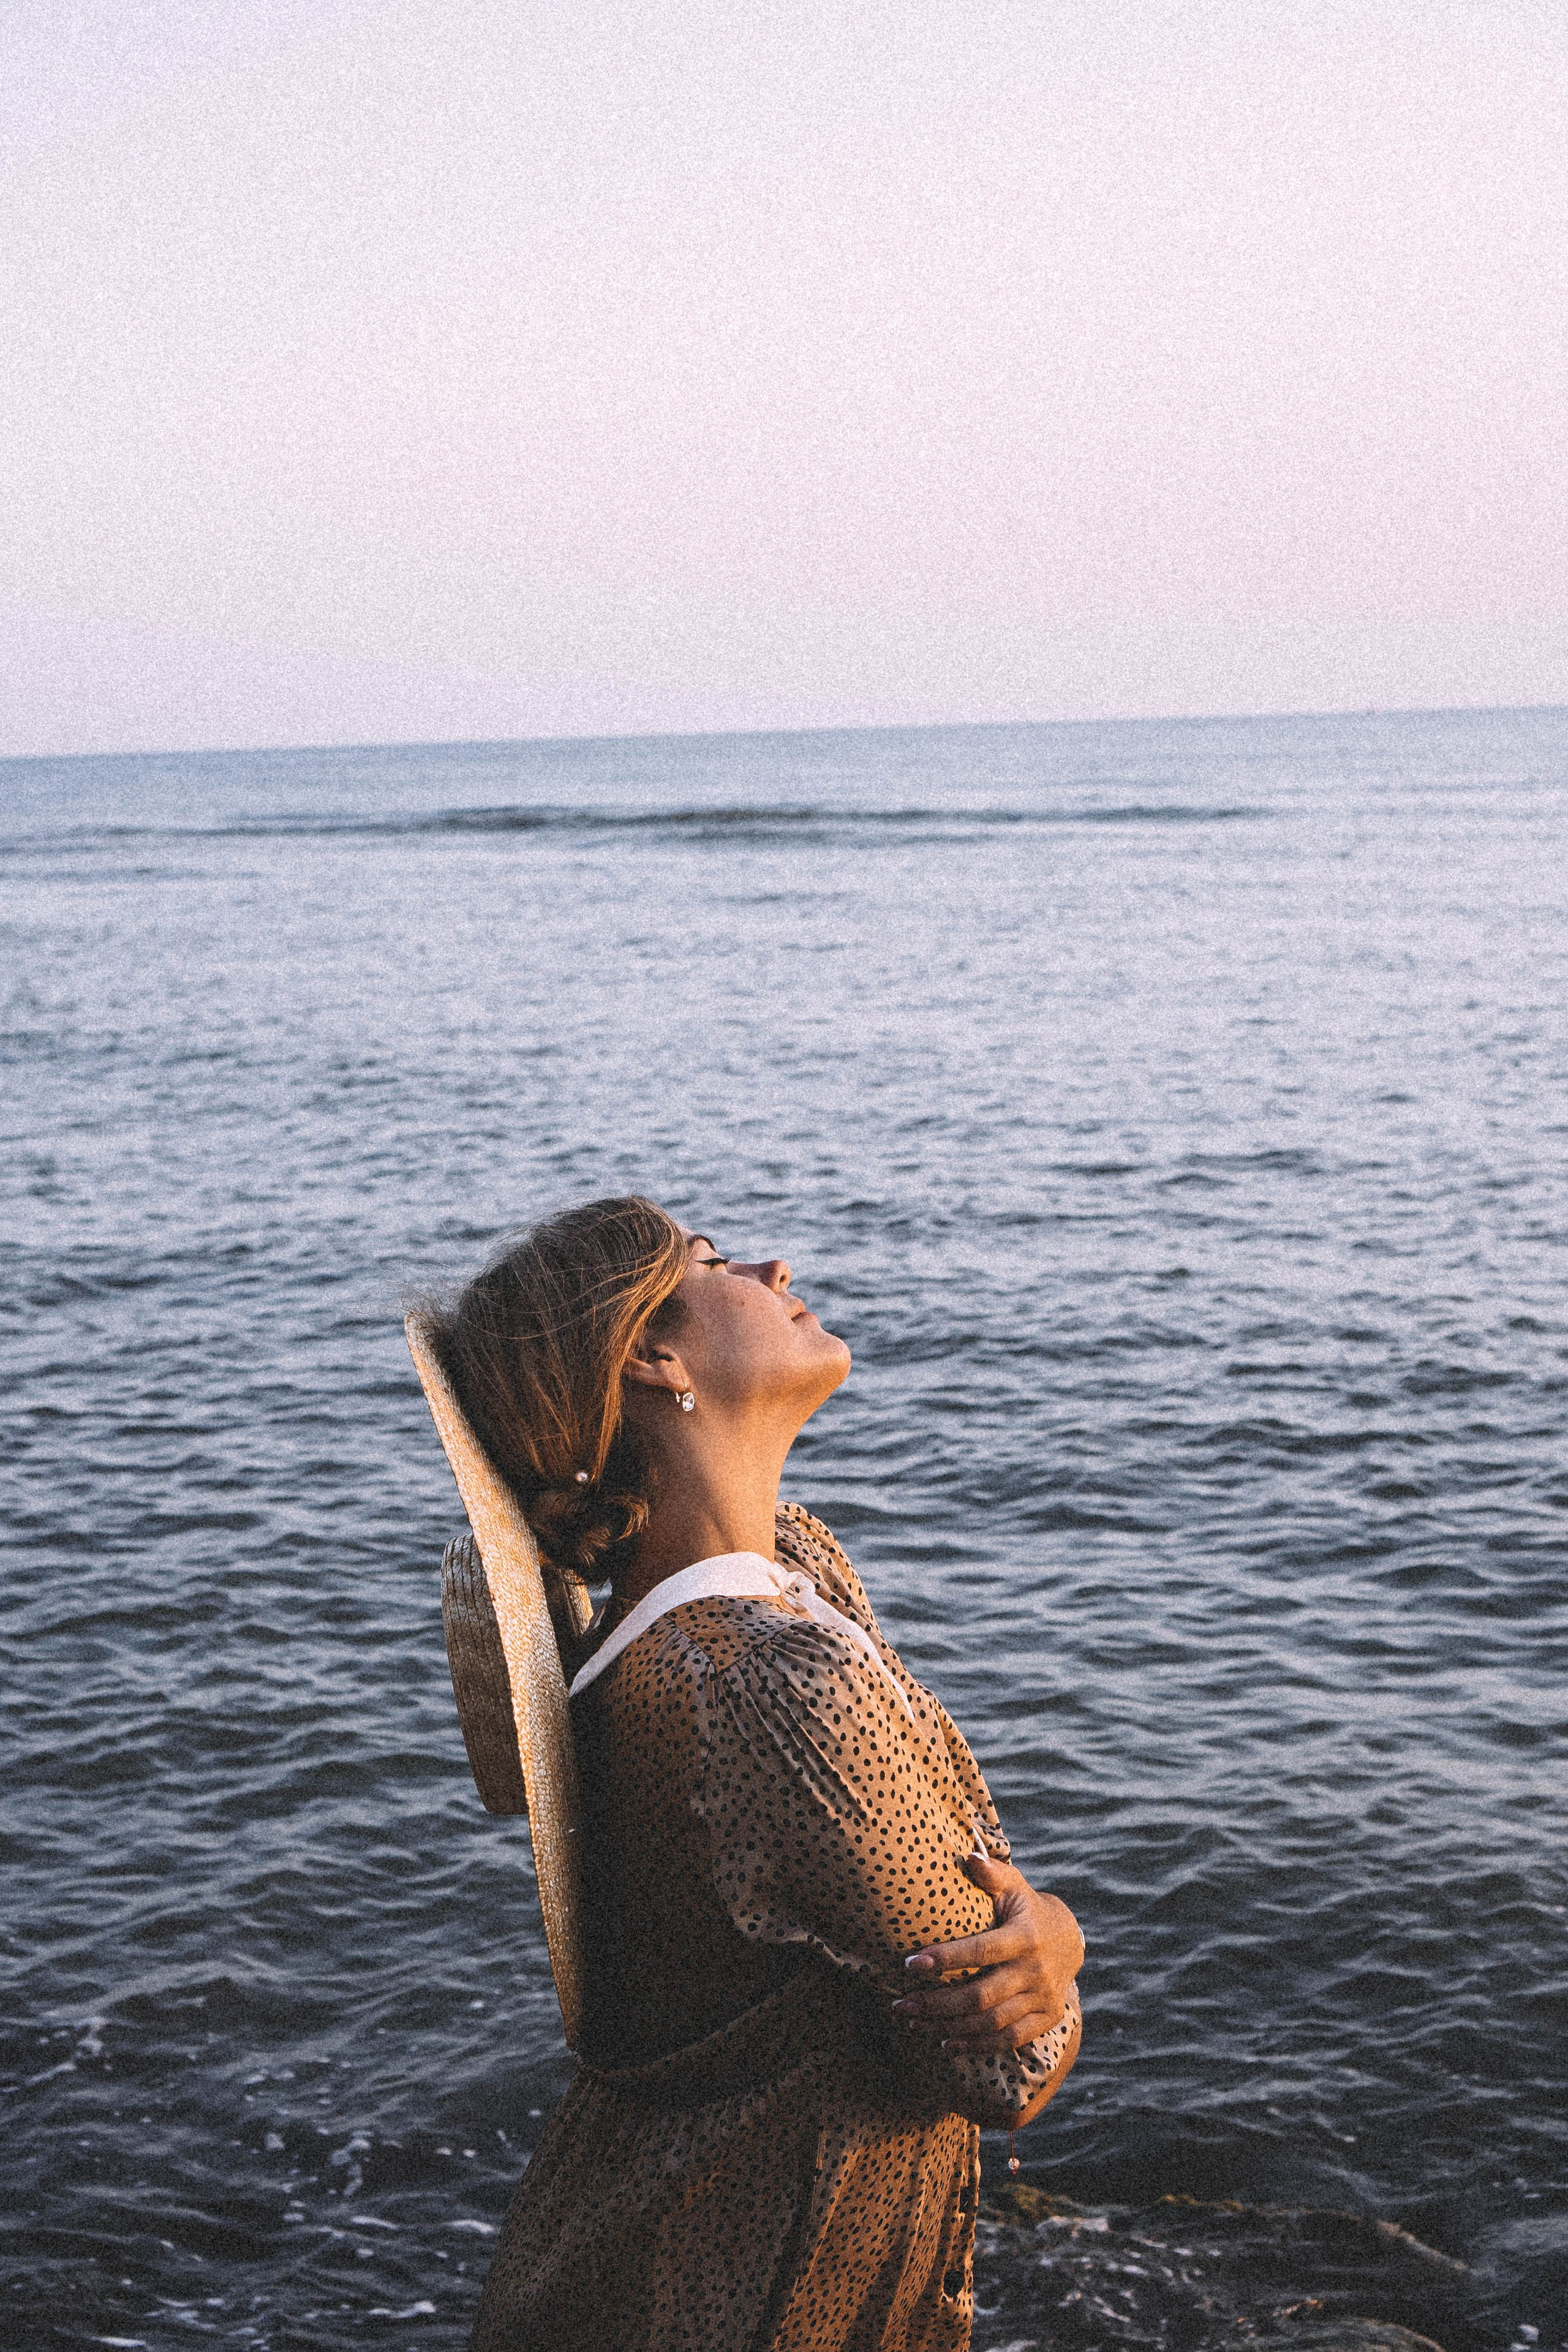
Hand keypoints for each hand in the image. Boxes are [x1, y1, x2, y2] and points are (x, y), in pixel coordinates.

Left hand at [893, 1854, 1083, 2056]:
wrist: (1070, 1939)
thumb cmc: (1026, 1908)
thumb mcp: (1014, 1886)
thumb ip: (992, 1874)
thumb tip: (970, 1857)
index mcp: (1026, 1936)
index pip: (982, 1951)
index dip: (946, 1959)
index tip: (909, 1963)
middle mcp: (1036, 1971)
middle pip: (981, 1996)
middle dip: (937, 2004)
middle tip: (901, 2006)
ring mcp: (1043, 1998)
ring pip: (991, 2023)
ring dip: (949, 2028)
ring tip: (914, 2024)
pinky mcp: (1046, 2019)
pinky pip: (1009, 2040)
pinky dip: (977, 2046)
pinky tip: (946, 2043)